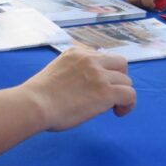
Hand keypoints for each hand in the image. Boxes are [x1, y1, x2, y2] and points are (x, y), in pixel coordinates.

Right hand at [21, 48, 135, 131]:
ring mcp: (99, 74)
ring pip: (127, 81)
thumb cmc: (38, 96)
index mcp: (75, 53)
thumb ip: (72, 72)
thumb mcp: (55, 71)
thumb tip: (83, 87)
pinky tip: (117, 112)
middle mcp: (89, 59)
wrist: (35, 104)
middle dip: (118, 78)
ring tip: (112, 106)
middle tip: (109, 92)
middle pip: (120, 63)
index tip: (96, 85)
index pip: (101, 57)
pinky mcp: (106, 91)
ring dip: (122, 93)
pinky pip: (130, 95)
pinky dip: (128, 105)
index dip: (103, 72)